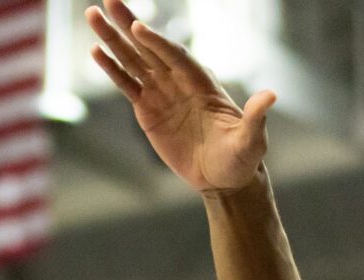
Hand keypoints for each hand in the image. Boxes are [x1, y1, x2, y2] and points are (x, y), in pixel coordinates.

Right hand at [89, 1, 271, 195]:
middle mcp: (179, 81)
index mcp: (201, 82)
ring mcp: (161, 92)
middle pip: (149, 47)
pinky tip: (96, 50)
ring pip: (133, 60)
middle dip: (128, 24)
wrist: (224, 177)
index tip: (138, 29)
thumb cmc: (241, 158)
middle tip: (108, 1)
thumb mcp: (251, 140)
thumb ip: (256, 118)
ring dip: (112, 39)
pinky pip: (127, 84)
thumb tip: (271, 96)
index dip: (157, 42)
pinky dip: (111, 68)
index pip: (175, 56)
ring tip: (92, 16)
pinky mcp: (147, 108)